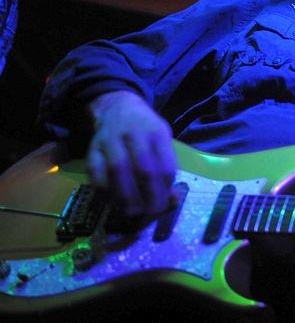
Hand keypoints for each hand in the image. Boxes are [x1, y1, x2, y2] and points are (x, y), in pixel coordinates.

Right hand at [87, 90, 176, 215]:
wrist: (117, 107)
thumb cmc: (146, 131)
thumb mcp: (163, 140)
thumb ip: (168, 167)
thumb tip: (173, 199)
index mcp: (158, 133)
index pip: (166, 166)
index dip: (166, 190)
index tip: (166, 204)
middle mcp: (135, 134)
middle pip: (144, 170)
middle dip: (148, 197)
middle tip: (150, 214)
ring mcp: (111, 140)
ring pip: (118, 171)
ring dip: (126, 197)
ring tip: (132, 212)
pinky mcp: (92, 149)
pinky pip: (96, 173)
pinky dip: (104, 191)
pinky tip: (112, 201)